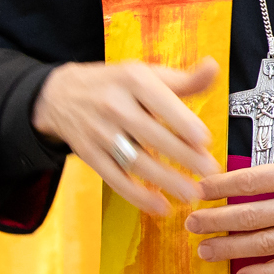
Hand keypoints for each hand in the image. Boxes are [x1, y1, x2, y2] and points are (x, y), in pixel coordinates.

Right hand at [33, 58, 221, 216]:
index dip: (182, 122)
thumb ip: (183, 79)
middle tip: (209, 170)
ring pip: (134, 161)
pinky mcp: (89, 156)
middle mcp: (114, 106)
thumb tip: (213, 67)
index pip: (160, 102)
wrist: (60, 95)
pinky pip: (115, 178)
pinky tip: (160, 206)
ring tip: (191, 193)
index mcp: (133, 80)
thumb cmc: (117, 84)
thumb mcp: (146, 74)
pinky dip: (137, 195)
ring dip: (165, 180)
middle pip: (150, 135)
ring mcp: (99, 133)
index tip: (204, 140)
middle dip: (182, 155)